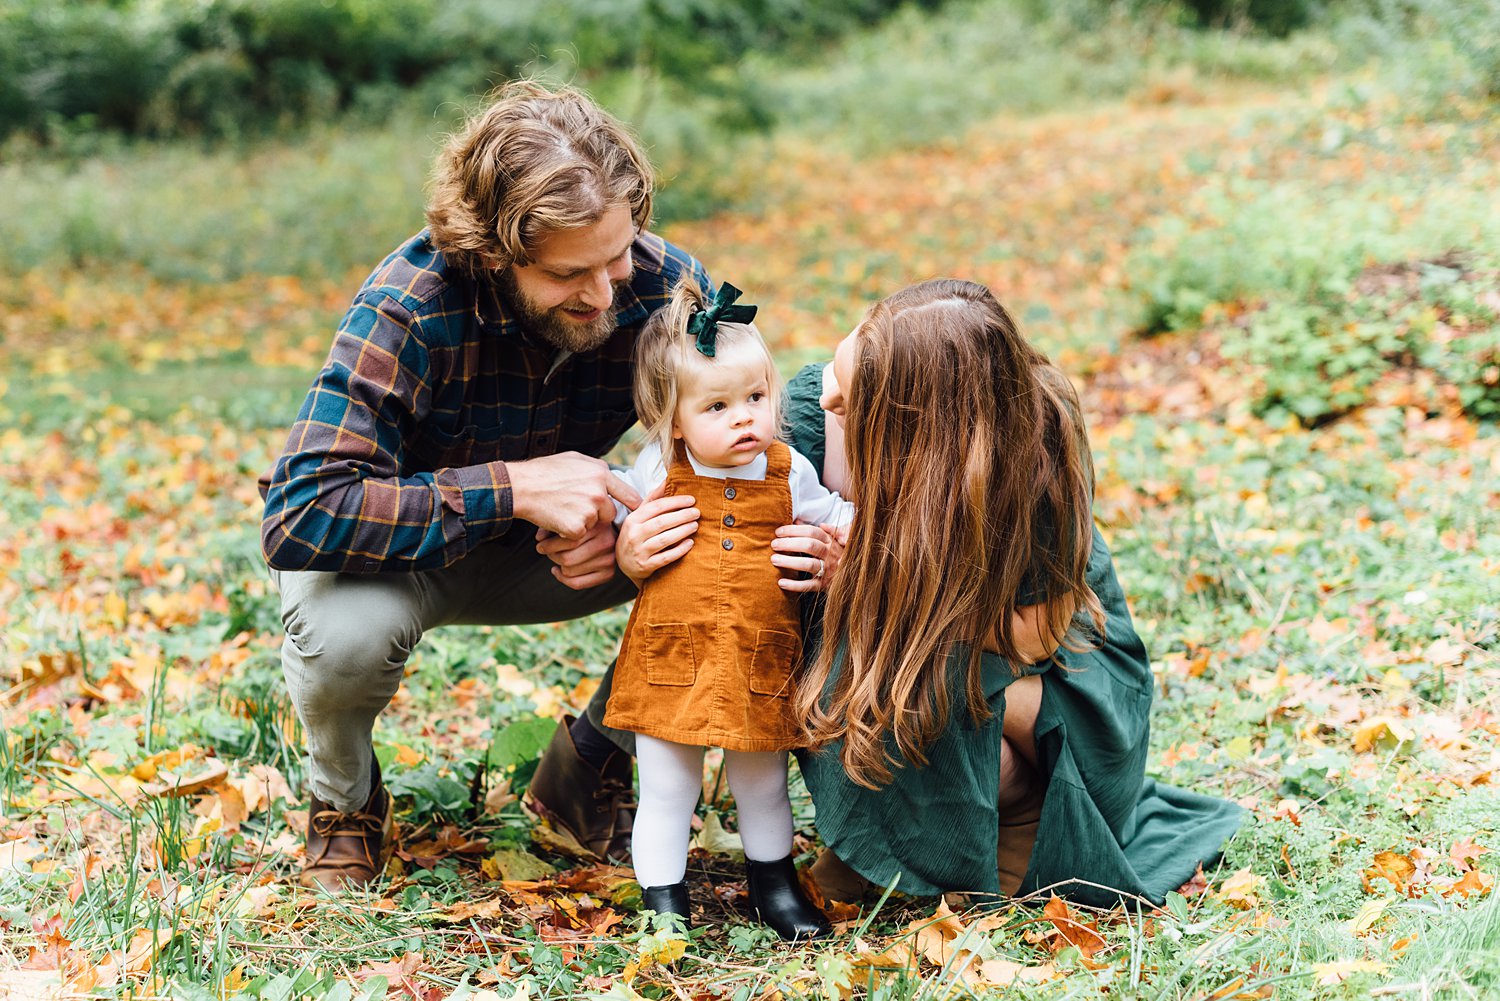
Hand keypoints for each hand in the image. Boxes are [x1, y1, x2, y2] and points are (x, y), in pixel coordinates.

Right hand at [507, 452, 641, 539]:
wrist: (521, 487)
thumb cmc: (546, 471)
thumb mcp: (575, 459)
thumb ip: (597, 469)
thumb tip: (611, 476)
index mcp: (601, 474)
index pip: (630, 495)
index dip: (634, 506)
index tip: (636, 512)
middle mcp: (599, 493)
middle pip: (610, 514)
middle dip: (598, 515)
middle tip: (576, 508)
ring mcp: (588, 511)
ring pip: (594, 525)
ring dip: (583, 523)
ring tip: (563, 509)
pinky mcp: (576, 528)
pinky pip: (580, 535)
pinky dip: (569, 532)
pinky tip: (557, 519)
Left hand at [536, 518, 620, 589]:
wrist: (610, 530)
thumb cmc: (584, 523)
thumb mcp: (570, 518)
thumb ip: (553, 526)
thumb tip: (539, 538)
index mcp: (599, 525)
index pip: (568, 541)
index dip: (548, 545)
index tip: (541, 544)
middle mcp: (607, 543)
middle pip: (567, 559)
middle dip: (552, 555)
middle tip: (546, 550)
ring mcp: (609, 560)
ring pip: (569, 571)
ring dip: (558, 565)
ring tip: (556, 557)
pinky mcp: (608, 574)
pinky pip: (577, 583)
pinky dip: (562, 578)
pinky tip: (558, 570)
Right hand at [615, 482, 698, 584]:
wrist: (623, 564)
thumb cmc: (635, 536)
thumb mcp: (639, 517)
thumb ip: (653, 499)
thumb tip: (667, 479)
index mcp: (632, 520)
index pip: (655, 507)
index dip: (675, 502)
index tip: (691, 500)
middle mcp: (634, 535)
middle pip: (661, 522)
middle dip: (681, 516)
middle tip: (696, 513)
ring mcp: (639, 551)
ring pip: (664, 540)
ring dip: (682, 531)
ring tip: (695, 525)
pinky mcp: (646, 566)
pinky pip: (665, 558)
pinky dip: (679, 550)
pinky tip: (690, 543)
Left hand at [772, 522, 846, 592]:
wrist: (854, 574)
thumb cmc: (837, 553)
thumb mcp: (833, 538)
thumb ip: (815, 529)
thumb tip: (797, 519)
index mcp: (831, 541)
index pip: (812, 531)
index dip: (794, 530)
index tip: (778, 532)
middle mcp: (831, 554)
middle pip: (810, 546)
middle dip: (790, 544)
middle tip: (774, 544)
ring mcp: (828, 570)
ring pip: (809, 564)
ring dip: (790, 562)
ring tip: (774, 560)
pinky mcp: (825, 585)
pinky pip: (809, 586)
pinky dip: (795, 585)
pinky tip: (781, 582)